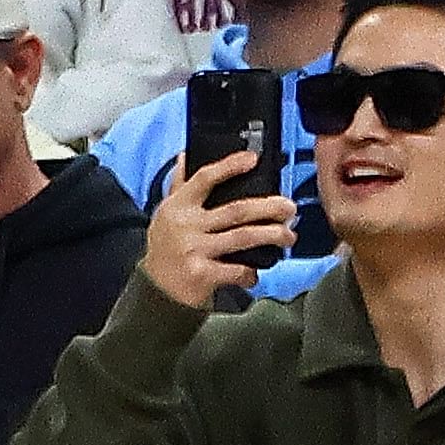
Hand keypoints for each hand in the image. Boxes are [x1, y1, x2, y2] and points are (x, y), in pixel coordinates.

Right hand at [145, 145, 298, 310]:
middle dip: (270, 207)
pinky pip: (238, 270)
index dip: (230, 166)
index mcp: (178, 207)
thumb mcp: (167, 214)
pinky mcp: (202, 274)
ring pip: (244, 237)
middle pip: (237, 210)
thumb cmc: (166, 248)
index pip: (205, 179)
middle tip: (289, 208)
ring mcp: (193, 250)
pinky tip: (255, 273)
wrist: (155, 290)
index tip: (253, 159)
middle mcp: (185, 226)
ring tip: (288, 236)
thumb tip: (186, 155)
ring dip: (273, 235)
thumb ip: (179, 186)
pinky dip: (252, 273)